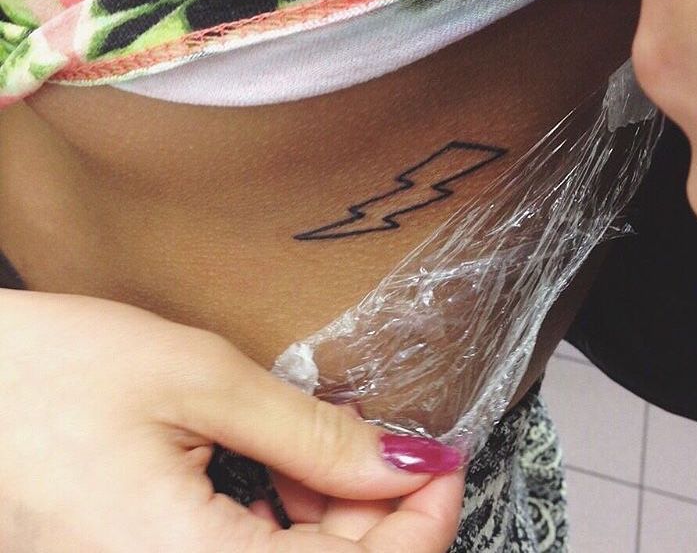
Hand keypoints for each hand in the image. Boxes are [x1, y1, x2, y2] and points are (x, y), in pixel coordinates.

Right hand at [0, 289, 463, 551]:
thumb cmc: (52, 371)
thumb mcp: (200, 382)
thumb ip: (313, 436)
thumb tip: (406, 463)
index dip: (424, 521)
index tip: (446, 458)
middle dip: (381, 516)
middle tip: (387, 440)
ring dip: (334, 519)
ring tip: (327, 448)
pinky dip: (285, 523)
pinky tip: (280, 471)